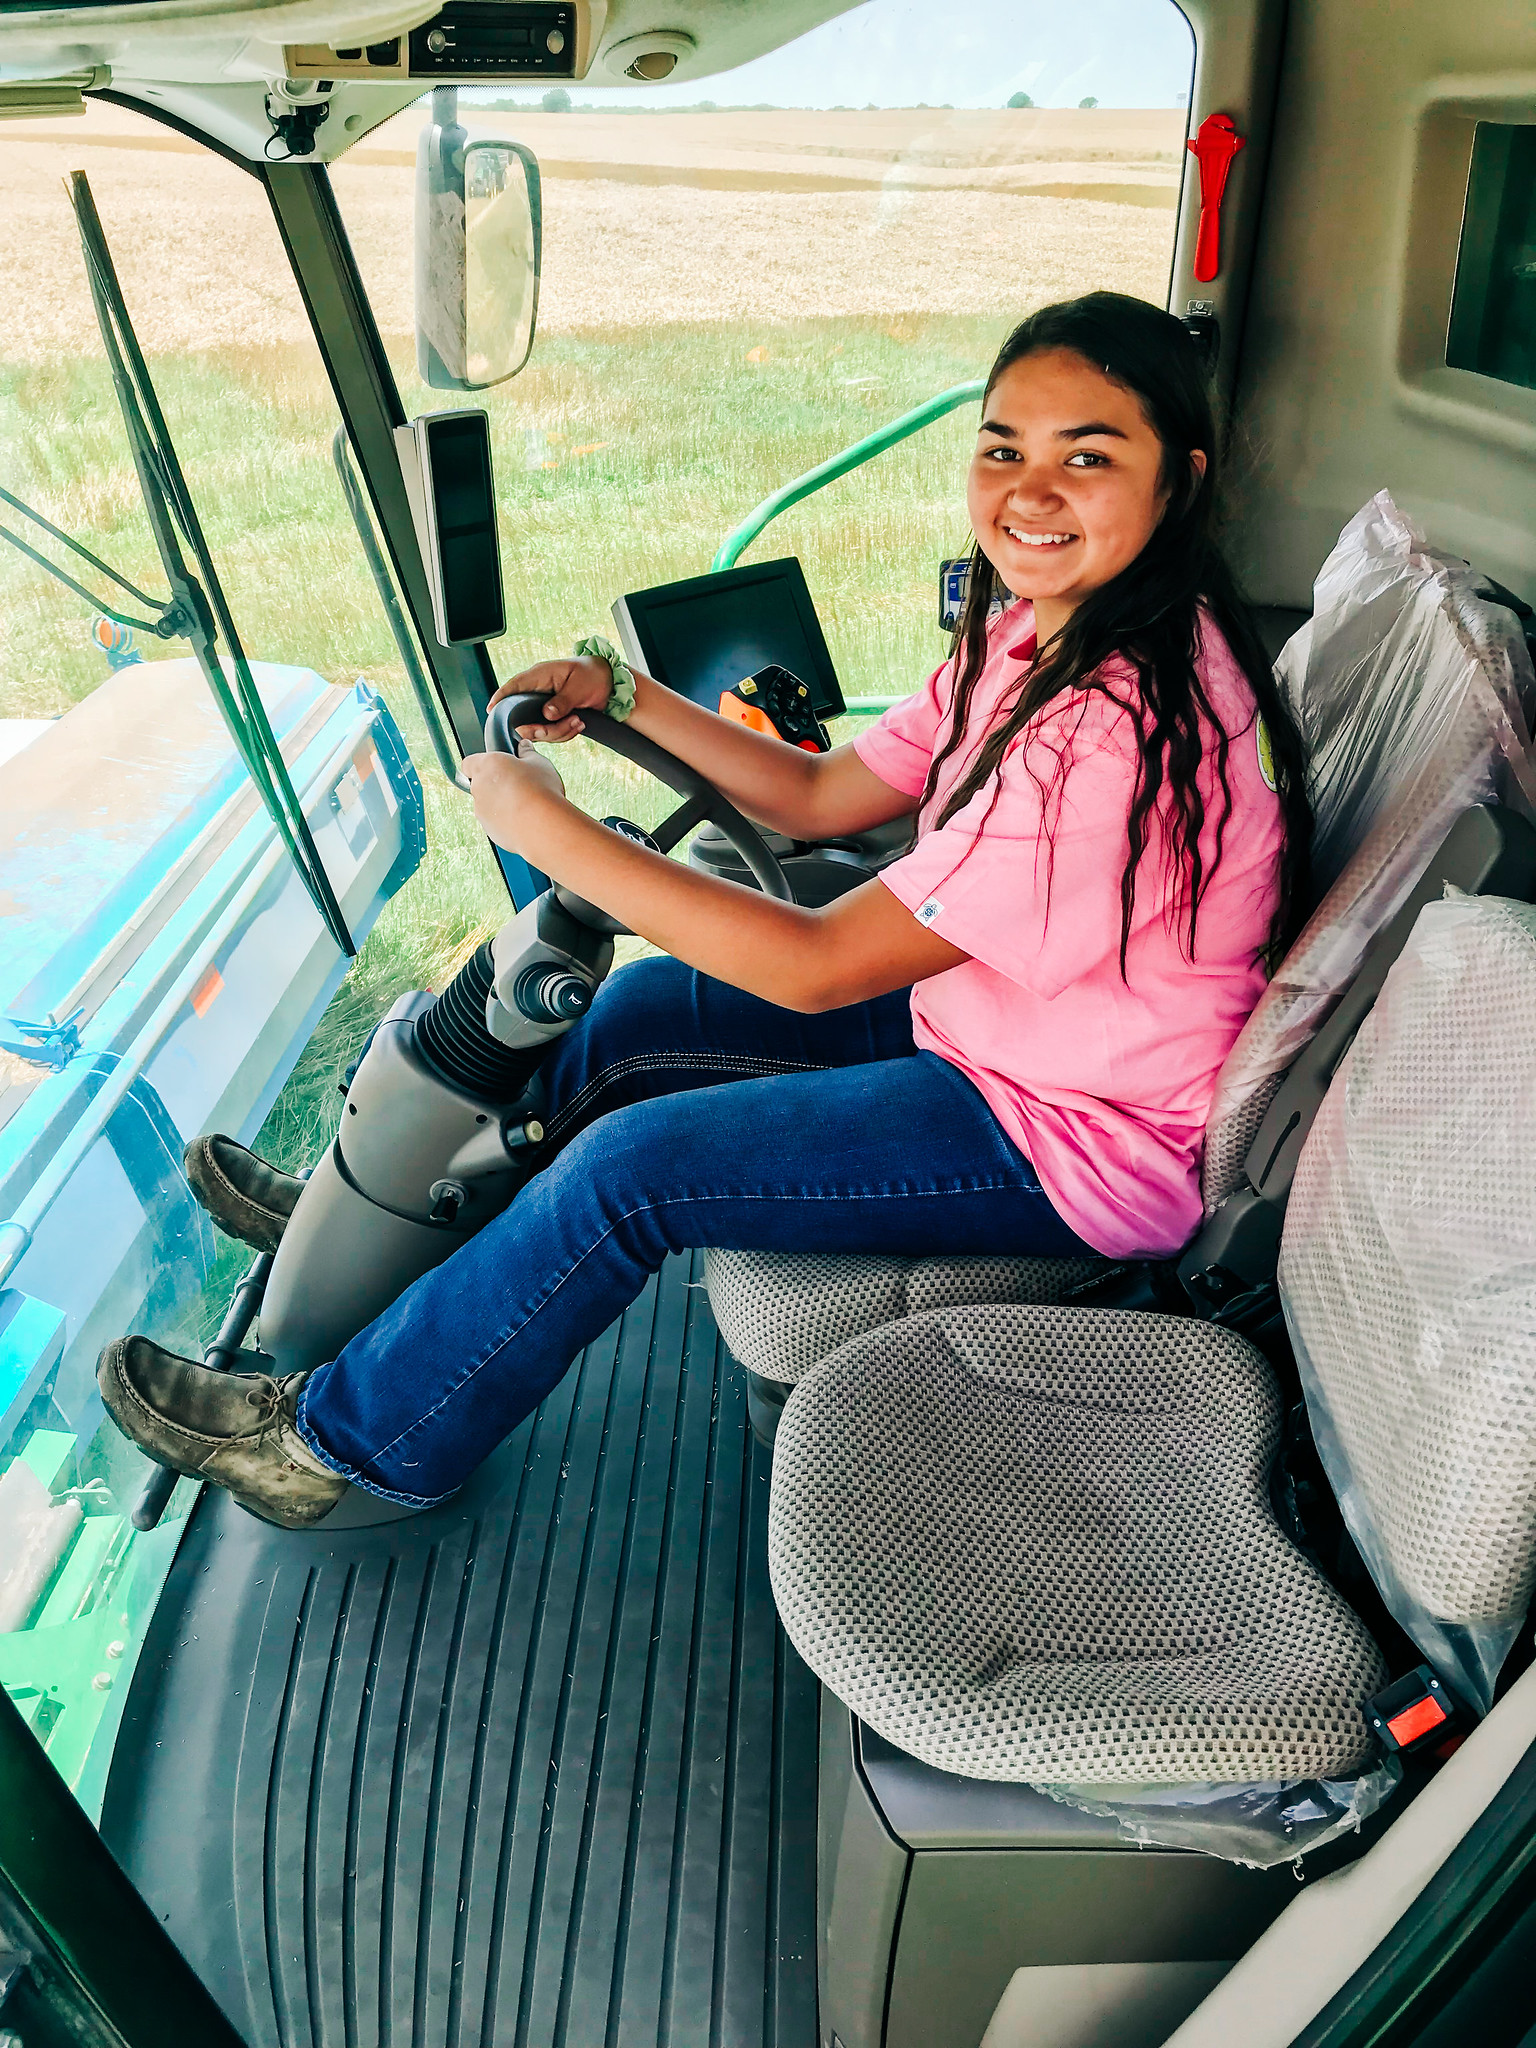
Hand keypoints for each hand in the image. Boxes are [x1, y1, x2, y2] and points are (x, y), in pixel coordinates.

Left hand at [461, 745, 566, 853]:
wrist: (543, 826)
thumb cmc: (540, 791)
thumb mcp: (540, 763)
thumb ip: (527, 753)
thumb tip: (524, 747)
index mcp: (486, 765)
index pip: (468, 762)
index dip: (480, 763)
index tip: (495, 766)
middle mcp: (478, 787)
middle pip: (480, 784)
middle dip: (496, 784)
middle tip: (518, 783)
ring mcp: (481, 811)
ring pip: (487, 804)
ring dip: (501, 803)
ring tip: (525, 804)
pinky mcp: (490, 830)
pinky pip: (495, 821)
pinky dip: (506, 820)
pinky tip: (525, 818)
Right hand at [488, 656, 613, 743]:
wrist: (608, 683)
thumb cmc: (592, 675)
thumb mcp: (579, 688)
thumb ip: (562, 702)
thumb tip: (546, 714)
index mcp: (540, 676)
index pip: (513, 687)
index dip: (500, 698)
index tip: (491, 710)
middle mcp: (537, 691)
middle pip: (523, 718)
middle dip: (544, 728)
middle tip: (567, 724)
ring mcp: (542, 705)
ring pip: (537, 729)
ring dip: (559, 732)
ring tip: (578, 722)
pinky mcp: (550, 716)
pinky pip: (550, 733)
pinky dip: (564, 733)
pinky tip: (578, 725)